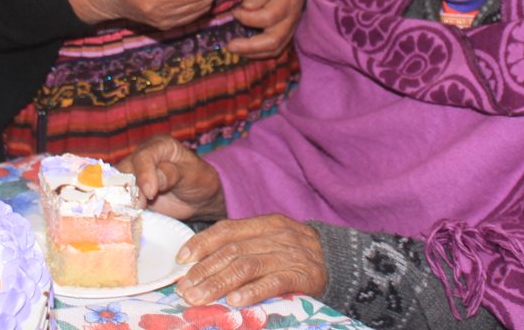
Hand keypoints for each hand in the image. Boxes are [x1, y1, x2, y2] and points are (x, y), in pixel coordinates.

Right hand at [117, 134, 225, 220]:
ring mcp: (134, 174)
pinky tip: (125, 215)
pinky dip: (120, 206)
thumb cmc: (200, 181)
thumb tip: (149, 184)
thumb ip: (172, 175)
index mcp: (160, 145)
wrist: (199, 200)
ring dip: (121, 198)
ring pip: (117, 183)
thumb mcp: (193, 176)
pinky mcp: (130, 190)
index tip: (150, 194)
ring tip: (131, 212)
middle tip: (138, 206)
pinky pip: (119, 196)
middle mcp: (143, 156)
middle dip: (129, 188)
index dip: (144, 174)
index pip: (144, 156)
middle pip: (125, 169)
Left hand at [173, 215, 327, 307]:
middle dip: (204, 270)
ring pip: (247, 266)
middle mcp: (276, 235)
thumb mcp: (272, 241)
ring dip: (219, 283)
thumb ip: (243, 247)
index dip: (201, 243)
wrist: (342, 262)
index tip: (181, 259)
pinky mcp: (302, 276)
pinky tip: (234, 301)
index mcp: (265, 223)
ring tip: (199, 298)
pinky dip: (252, 292)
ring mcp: (289, 255)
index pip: (227, 229)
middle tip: (184, 288)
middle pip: (232, 250)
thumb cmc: (298, 255)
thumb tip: (200, 264)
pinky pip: (273, 282)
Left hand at [226, 0, 313, 58]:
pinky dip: (261, 52)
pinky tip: (246, 50)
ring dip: (254, 53)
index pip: (269, 17)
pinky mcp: (288, 30)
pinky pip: (277, 47)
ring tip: (236, 50)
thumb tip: (246, 8)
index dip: (249, 18)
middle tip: (230, 46)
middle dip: (250, 47)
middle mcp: (292, 16)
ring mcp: (292, 25)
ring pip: (276, 48)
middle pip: (274, 40)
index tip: (235, 12)